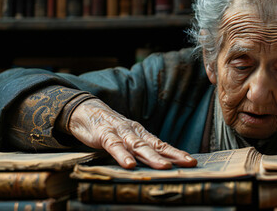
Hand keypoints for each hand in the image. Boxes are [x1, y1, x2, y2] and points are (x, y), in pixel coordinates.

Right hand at [68, 99, 196, 168]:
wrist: (85, 110)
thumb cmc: (109, 128)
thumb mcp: (127, 138)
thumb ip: (140, 149)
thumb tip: (159, 162)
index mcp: (141, 133)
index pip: (161, 144)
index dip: (176, 153)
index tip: (191, 161)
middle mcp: (134, 132)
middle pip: (155, 146)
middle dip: (172, 155)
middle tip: (187, 163)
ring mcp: (120, 133)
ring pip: (138, 146)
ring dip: (151, 157)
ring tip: (164, 167)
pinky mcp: (104, 135)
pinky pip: (114, 146)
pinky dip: (122, 155)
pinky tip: (129, 165)